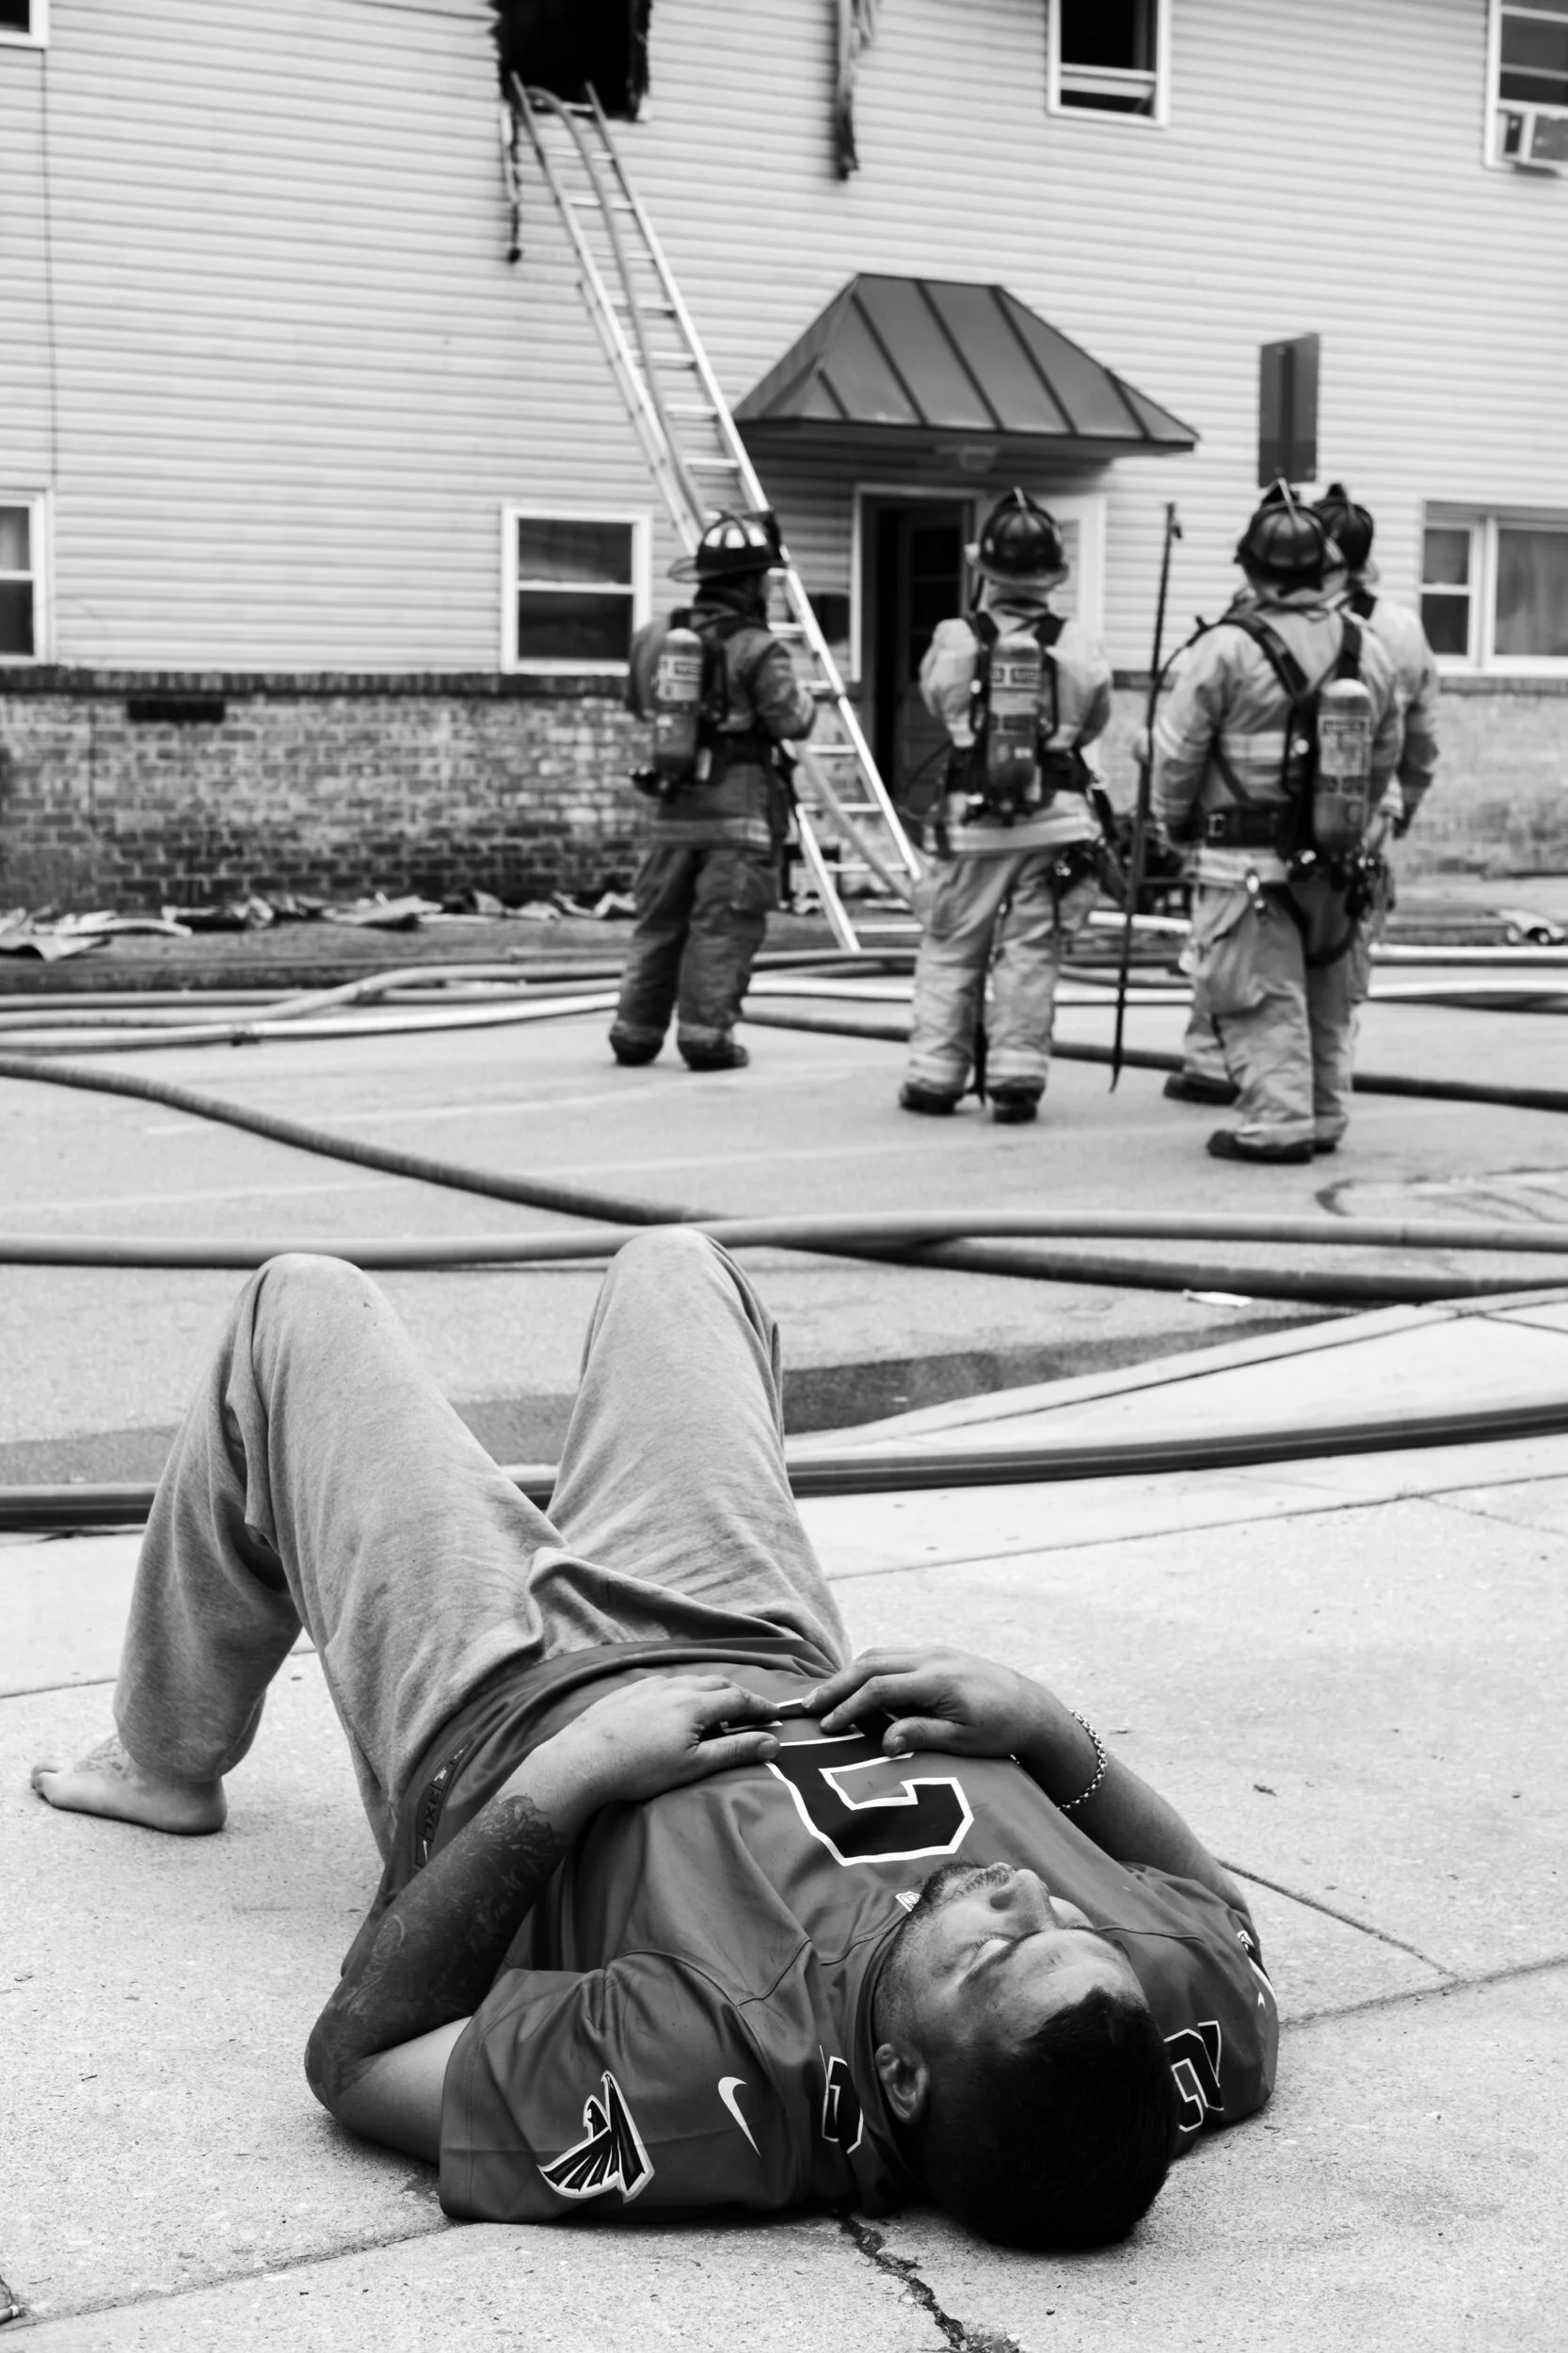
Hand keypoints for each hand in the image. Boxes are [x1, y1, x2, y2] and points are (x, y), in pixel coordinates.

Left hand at [551, 1675, 781, 1807]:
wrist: (583, 1760)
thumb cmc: (640, 1769)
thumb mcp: (693, 1766)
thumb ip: (735, 1751)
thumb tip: (772, 1742)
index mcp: (694, 1703)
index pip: (738, 1698)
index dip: (760, 1706)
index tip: (776, 1714)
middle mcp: (674, 1686)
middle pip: (715, 1683)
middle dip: (737, 1695)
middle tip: (750, 1711)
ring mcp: (648, 1685)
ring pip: (689, 1681)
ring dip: (709, 1692)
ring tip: (715, 1710)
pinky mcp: (627, 1690)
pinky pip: (664, 1683)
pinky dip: (682, 1691)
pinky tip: (675, 1706)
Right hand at [808, 1648, 1047, 1760]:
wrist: (1032, 1708)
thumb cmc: (999, 1731)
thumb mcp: (964, 1742)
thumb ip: (922, 1736)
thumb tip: (883, 1742)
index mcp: (937, 1680)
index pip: (880, 1689)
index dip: (849, 1708)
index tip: (827, 1728)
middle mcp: (931, 1658)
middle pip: (871, 1664)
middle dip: (836, 1685)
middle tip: (808, 1707)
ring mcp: (933, 1652)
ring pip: (879, 1655)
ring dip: (848, 1674)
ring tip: (824, 1697)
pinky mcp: (935, 1654)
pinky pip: (893, 1656)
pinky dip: (868, 1668)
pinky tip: (855, 1686)